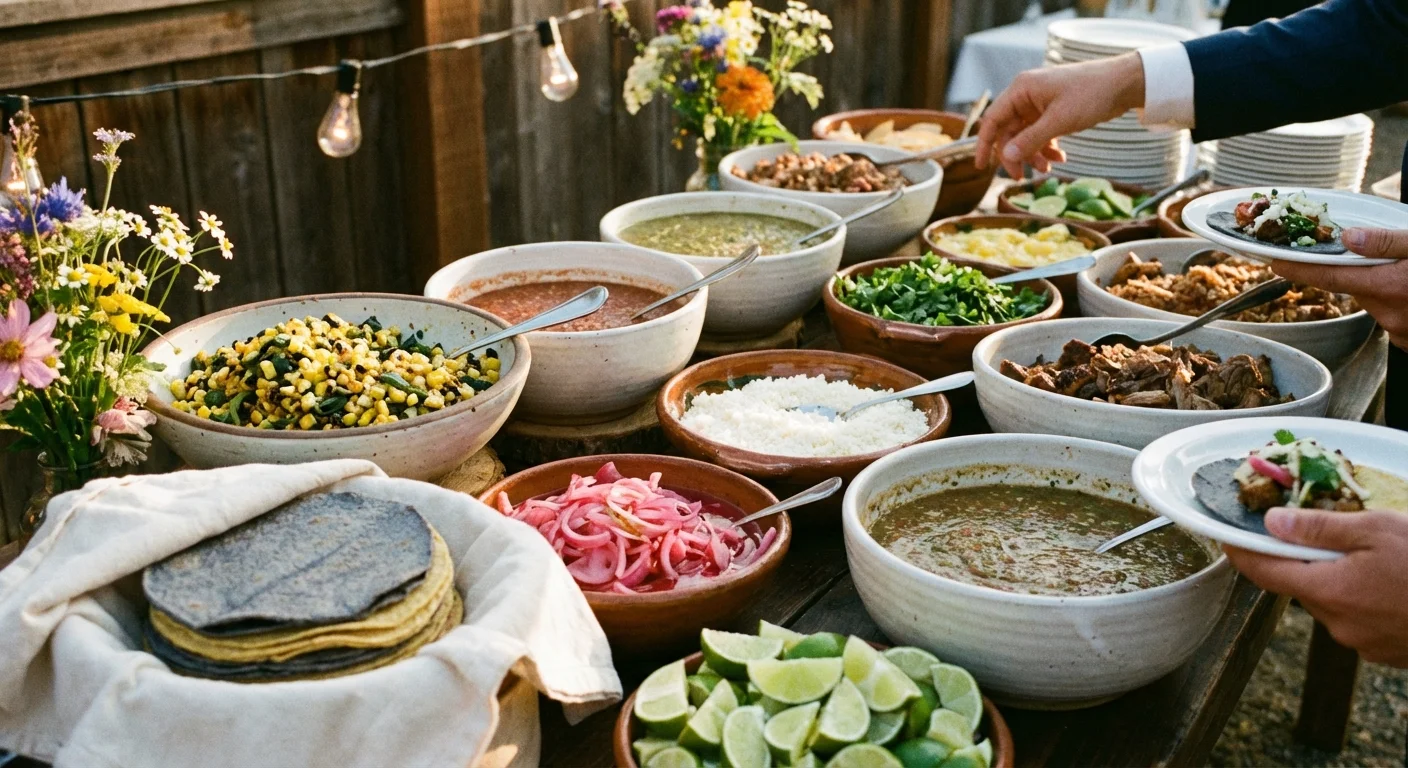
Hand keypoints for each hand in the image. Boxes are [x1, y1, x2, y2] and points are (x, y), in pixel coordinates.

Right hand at [976, 53, 1145, 178]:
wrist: (1124, 83)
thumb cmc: (1091, 94)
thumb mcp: (1059, 121)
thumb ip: (1030, 140)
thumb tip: (1006, 157)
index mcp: (1021, 90)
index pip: (993, 119)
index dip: (984, 144)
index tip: (981, 167)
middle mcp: (1026, 95)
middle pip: (1008, 131)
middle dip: (1016, 155)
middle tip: (1021, 176)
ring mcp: (1040, 103)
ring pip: (1025, 136)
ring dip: (1033, 154)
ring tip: (1048, 168)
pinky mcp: (1053, 111)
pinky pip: (1040, 134)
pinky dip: (1047, 148)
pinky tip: (1060, 158)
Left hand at [1224, 507, 1407, 666]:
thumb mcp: (1376, 529)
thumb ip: (1319, 527)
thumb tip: (1271, 524)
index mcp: (1329, 590)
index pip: (1264, 573)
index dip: (1242, 552)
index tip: (1226, 536)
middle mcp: (1337, 623)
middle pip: (1301, 586)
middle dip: (1308, 560)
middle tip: (1334, 534)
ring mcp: (1362, 643)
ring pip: (1332, 602)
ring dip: (1341, 580)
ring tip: (1379, 560)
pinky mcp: (1385, 654)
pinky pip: (1359, 620)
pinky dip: (1365, 599)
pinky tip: (1393, 584)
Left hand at [1270, 227, 1407, 349]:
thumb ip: (1386, 242)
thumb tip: (1348, 238)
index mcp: (1390, 286)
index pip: (1329, 277)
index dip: (1300, 270)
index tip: (1278, 264)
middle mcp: (1389, 313)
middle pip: (1353, 288)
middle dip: (1355, 272)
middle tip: (1372, 256)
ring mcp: (1399, 331)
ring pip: (1373, 301)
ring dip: (1380, 286)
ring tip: (1403, 273)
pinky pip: (1391, 315)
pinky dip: (1395, 302)